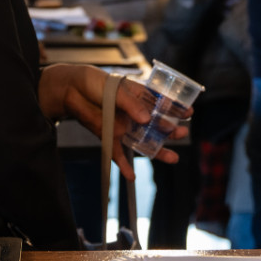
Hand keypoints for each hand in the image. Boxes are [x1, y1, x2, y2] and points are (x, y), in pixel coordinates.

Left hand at [38, 64, 184, 176]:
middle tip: (182, 133)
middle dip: (171, 131)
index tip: (189, 112)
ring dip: (157, 151)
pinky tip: (132, 177)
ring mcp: (123, 127)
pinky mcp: (109, 138)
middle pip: (156, 126)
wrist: (71, 90)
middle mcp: (134, 115)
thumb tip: (147, 119)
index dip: (175, 109)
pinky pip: (118, 155)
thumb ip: (131, 104)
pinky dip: (124, 166)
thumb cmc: (95, 83)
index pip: (161, 104)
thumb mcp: (116, 88)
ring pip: (143, 143)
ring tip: (173, 159)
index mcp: (138, 98)